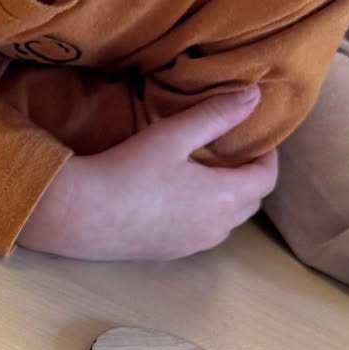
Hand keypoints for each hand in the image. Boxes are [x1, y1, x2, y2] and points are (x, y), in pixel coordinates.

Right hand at [18, 87, 278, 259]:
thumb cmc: (126, 170)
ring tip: (208, 175)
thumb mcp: (173, 135)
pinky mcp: (169, 254)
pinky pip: (201, 234)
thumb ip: (216, 114)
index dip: (268, 156)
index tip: (259, 139)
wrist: (80, 214)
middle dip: (250, 177)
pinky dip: (204, 215)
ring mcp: (192, 246)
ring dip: (228, 199)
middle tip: (235, 153)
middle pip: (251, 203)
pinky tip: (179, 199)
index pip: (266, 178)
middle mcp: (215, 228)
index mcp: (224, 198)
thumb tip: (255, 95)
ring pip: (227, 222)